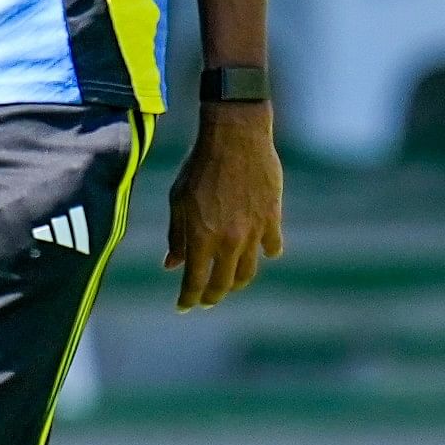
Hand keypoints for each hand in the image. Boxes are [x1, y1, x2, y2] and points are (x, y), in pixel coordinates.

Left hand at [164, 104, 282, 309]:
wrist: (235, 138)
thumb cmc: (199, 166)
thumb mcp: (178, 200)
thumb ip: (176, 236)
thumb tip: (171, 265)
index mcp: (200, 237)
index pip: (194, 281)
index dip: (188, 298)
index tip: (183, 307)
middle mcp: (228, 240)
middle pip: (223, 284)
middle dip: (212, 296)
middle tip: (206, 300)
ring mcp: (253, 232)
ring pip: (248, 271)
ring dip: (237, 282)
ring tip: (229, 283)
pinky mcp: (273, 219)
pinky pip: (272, 247)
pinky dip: (265, 254)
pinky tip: (259, 253)